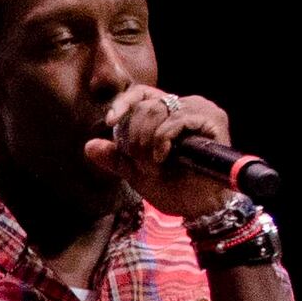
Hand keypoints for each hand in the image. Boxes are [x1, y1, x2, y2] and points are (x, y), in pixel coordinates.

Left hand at [83, 84, 240, 218]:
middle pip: (144, 106)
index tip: (110, 121)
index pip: (141, 94)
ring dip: (147, 141)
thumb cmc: (173, 188)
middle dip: (134, 138)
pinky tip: (163, 157)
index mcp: (168, 114)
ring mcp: (200, 110)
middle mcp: (185, 106)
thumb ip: (115, 157)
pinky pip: (174, 120)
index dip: (122, 103)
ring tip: (154, 163)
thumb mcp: (136, 172)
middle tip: (142, 162)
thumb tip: (89, 146)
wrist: (199, 207)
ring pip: (156, 110)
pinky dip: (162, 140)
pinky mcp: (212, 119)